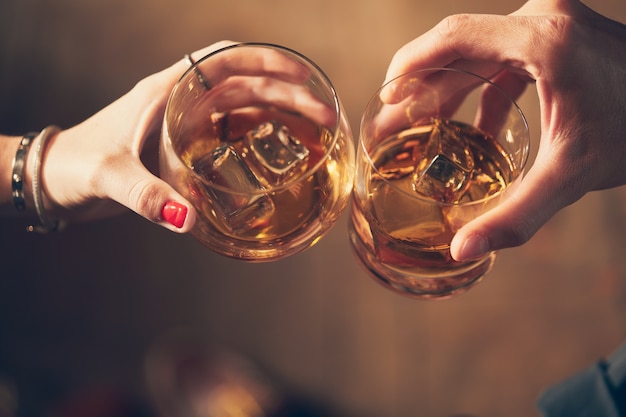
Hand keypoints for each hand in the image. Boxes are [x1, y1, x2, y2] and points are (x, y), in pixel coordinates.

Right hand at [384, 0, 625, 260]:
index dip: (409, 66)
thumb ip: (517, 214)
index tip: (385, 99)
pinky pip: (505, 61)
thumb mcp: (574, 173)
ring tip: (421, 128)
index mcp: (542, 40)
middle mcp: (543, 18)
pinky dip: (485, 93)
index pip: (453, 38)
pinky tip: (477, 132)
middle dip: (420, 88)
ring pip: (479, 53)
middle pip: (458, 46)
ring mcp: (553, 23)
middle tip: (391, 126)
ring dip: (448, 90)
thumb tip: (463, 251)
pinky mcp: (559, 37)